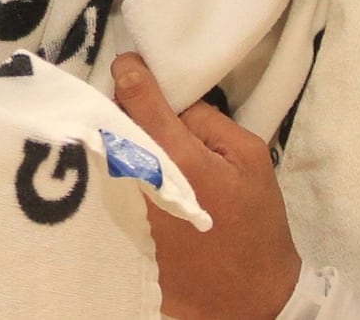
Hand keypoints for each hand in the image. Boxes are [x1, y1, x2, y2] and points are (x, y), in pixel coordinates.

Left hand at [112, 52, 300, 319]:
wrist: (242, 297)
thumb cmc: (254, 224)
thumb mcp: (250, 158)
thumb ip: (210, 121)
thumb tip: (175, 102)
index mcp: (175, 156)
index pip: (137, 98)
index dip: (131, 72)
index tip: (129, 62)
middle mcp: (138, 177)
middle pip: (113, 121)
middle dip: (120, 105)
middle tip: (133, 97)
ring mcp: (123, 204)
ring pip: (106, 149)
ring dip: (114, 135)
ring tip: (129, 130)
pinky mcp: (118, 224)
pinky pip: (106, 179)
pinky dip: (112, 165)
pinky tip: (125, 164)